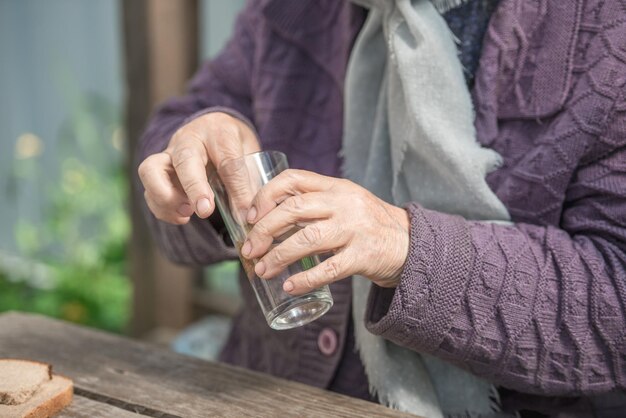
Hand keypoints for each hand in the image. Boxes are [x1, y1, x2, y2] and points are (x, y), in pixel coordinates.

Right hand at [138, 112, 259, 223]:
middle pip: (185, 160)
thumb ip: (248, 181)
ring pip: (151, 170)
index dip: (236, 189)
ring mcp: (168, 153)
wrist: (212, 128)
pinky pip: (149, 189)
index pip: (229, 161)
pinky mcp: (156, 169)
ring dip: (167, 198)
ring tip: (188, 213)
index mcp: (219, 132)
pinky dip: (162, 208)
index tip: (242, 214)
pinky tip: (182, 216)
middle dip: (194, 188)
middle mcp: (189, 139)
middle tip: (205, 211)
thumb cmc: (233, 144)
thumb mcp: (249, 154)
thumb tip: (247, 216)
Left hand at [241, 169, 409, 294]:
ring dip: (278, 256)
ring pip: (307, 239)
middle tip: (249, 250)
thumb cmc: (368, 224)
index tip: (250, 217)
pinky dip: (305, 279)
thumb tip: (268, 219)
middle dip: (264, 230)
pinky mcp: (364, 255)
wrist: (410, 244)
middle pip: (294, 209)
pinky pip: (329, 268)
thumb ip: (314, 204)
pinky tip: (289, 286)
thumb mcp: (344, 203)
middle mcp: (345, 203)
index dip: (265, 196)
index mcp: (336, 187)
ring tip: (262, 270)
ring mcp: (355, 229)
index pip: (293, 179)